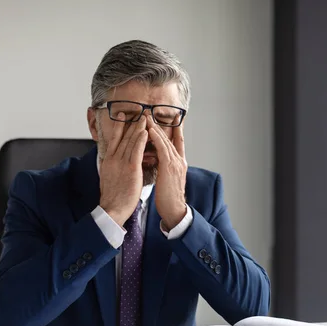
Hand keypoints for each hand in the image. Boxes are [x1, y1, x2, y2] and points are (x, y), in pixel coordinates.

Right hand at [99, 114, 147, 227]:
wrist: (111, 209)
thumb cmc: (112, 197)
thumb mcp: (107, 177)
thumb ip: (111, 167)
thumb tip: (112, 161)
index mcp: (107, 161)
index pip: (113, 139)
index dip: (118, 126)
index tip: (122, 116)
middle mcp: (113, 159)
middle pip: (122, 137)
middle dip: (131, 124)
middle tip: (137, 112)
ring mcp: (121, 163)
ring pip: (130, 141)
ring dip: (138, 128)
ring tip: (144, 118)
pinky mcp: (130, 169)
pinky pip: (136, 151)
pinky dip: (141, 140)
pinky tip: (146, 132)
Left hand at [147, 115, 187, 230]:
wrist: (174, 210)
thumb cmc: (168, 198)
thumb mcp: (167, 179)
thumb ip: (164, 168)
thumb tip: (157, 161)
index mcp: (179, 164)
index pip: (177, 142)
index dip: (174, 129)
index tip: (171, 118)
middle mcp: (180, 160)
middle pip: (170, 138)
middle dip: (159, 125)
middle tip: (150, 113)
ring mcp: (176, 163)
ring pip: (165, 140)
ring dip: (155, 128)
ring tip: (147, 117)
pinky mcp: (169, 167)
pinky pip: (162, 148)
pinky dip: (156, 138)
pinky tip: (149, 130)